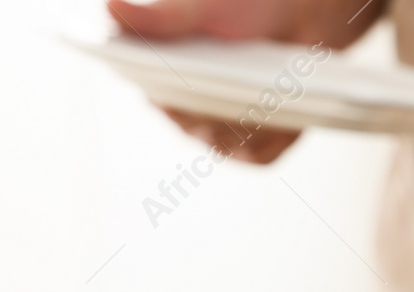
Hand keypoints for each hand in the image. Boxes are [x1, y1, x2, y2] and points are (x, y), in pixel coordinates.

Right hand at [107, 0, 382, 163]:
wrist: (302, 20)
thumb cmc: (243, 8)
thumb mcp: (202, 5)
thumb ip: (162, 16)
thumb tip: (111, 9)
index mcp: (160, 78)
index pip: (153, 95)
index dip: (163, 95)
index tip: (173, 87)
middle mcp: (185, 113)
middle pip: (190, 124)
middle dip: (206, 109)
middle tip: (224, 86)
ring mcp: (222, 134)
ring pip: (223, 142)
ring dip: (241, 124)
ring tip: (258, 98)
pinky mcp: (258, 149)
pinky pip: (258, 155)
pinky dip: (271, 138)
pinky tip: (283, 119)